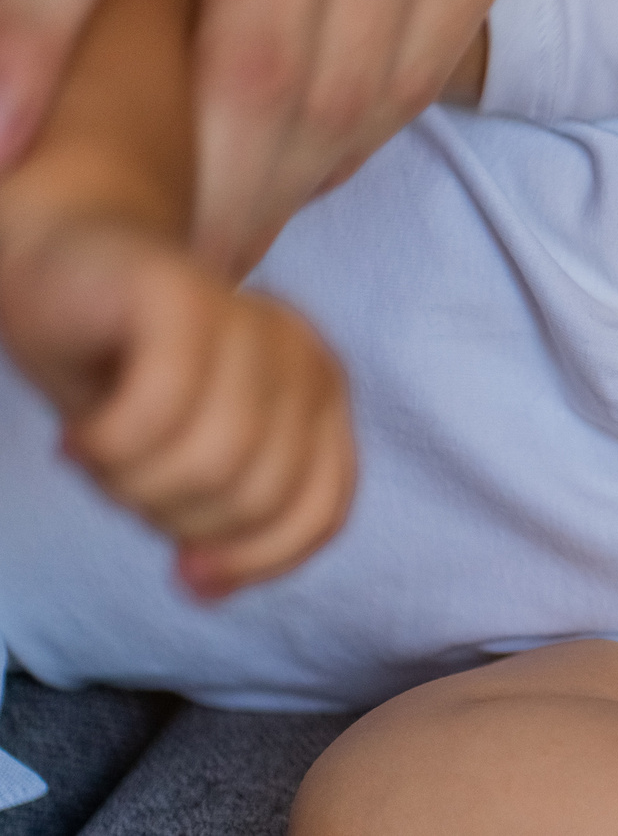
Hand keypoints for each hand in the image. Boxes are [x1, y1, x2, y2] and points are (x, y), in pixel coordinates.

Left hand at [0, 0, 547, 267]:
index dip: (29, 50)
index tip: (0, 156)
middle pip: (250, 53)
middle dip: (205, 190)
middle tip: (166, 270)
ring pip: (351, 76)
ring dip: (287, 181)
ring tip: (238, 230)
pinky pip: (428, 55)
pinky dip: (367, 132)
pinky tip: (317, 158)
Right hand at [0, 210, 355, 597]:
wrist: (64, 266)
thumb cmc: (129, 377)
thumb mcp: (186, 463)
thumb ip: (219, 519)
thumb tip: (208, 584)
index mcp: (321, 400)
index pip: (321, 511)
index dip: (256, 561)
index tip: (189, 573)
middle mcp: (302, 356)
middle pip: (257, 495)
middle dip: (175, 517)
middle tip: (125, 481)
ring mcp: (249, 320)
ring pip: (211, 460)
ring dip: (133, 483)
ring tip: (101, 454)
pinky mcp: (183, 298)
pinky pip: (159, 408)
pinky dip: (106, 444)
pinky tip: (76, 436)